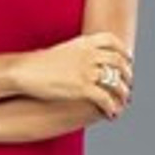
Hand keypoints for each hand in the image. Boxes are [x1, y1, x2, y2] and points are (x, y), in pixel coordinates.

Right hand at [12, 32, 133, 119]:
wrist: (25, 71)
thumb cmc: (40, 63)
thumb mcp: (64, 50)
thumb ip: (80, 51)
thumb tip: (88, 58)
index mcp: (84, 42)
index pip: (112, 40)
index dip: (123, 50)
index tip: (128, 59)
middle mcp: (89, 54)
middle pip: (118, 62)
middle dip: (127, 74)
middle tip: (128, 84)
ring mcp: (87, 70)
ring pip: (116, 82)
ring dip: (123, 93)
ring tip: (123, 102)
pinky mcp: (82, 87)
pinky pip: (106, 98)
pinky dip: (112, 107)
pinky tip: (111, 113)